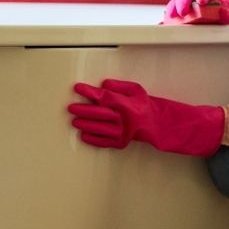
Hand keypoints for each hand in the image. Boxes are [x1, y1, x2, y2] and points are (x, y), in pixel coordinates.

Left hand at [67, 79, 224, 156]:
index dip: (89, 92)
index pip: (104, 97)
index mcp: (126, 104)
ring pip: (99, 129)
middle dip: (83, 110)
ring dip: (85, 125)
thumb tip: (103, 85)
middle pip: (98, 113)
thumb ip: (119, 86)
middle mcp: (123, 119)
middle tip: (71, 107)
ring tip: (74, 121)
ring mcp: (122, 133)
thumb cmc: (144, 105)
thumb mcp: (135, 90)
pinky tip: (83, 136)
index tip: (78, 88)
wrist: (157, 125)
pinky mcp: (121, 143)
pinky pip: (104, 143)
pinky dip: (93, 140)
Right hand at [162, 0, 228, 25]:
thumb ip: (227, 15)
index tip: (201, 1)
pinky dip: (166, 19)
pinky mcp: (179, 17)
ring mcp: (185, 8)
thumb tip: (224, 11)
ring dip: (172, 8)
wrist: (217, 19)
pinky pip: (171, 15)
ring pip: (175, 3)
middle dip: (183, 3)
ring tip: (170, 16)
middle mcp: (193, 1)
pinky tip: (162, 25)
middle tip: (183, 12)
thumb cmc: (222, 17)